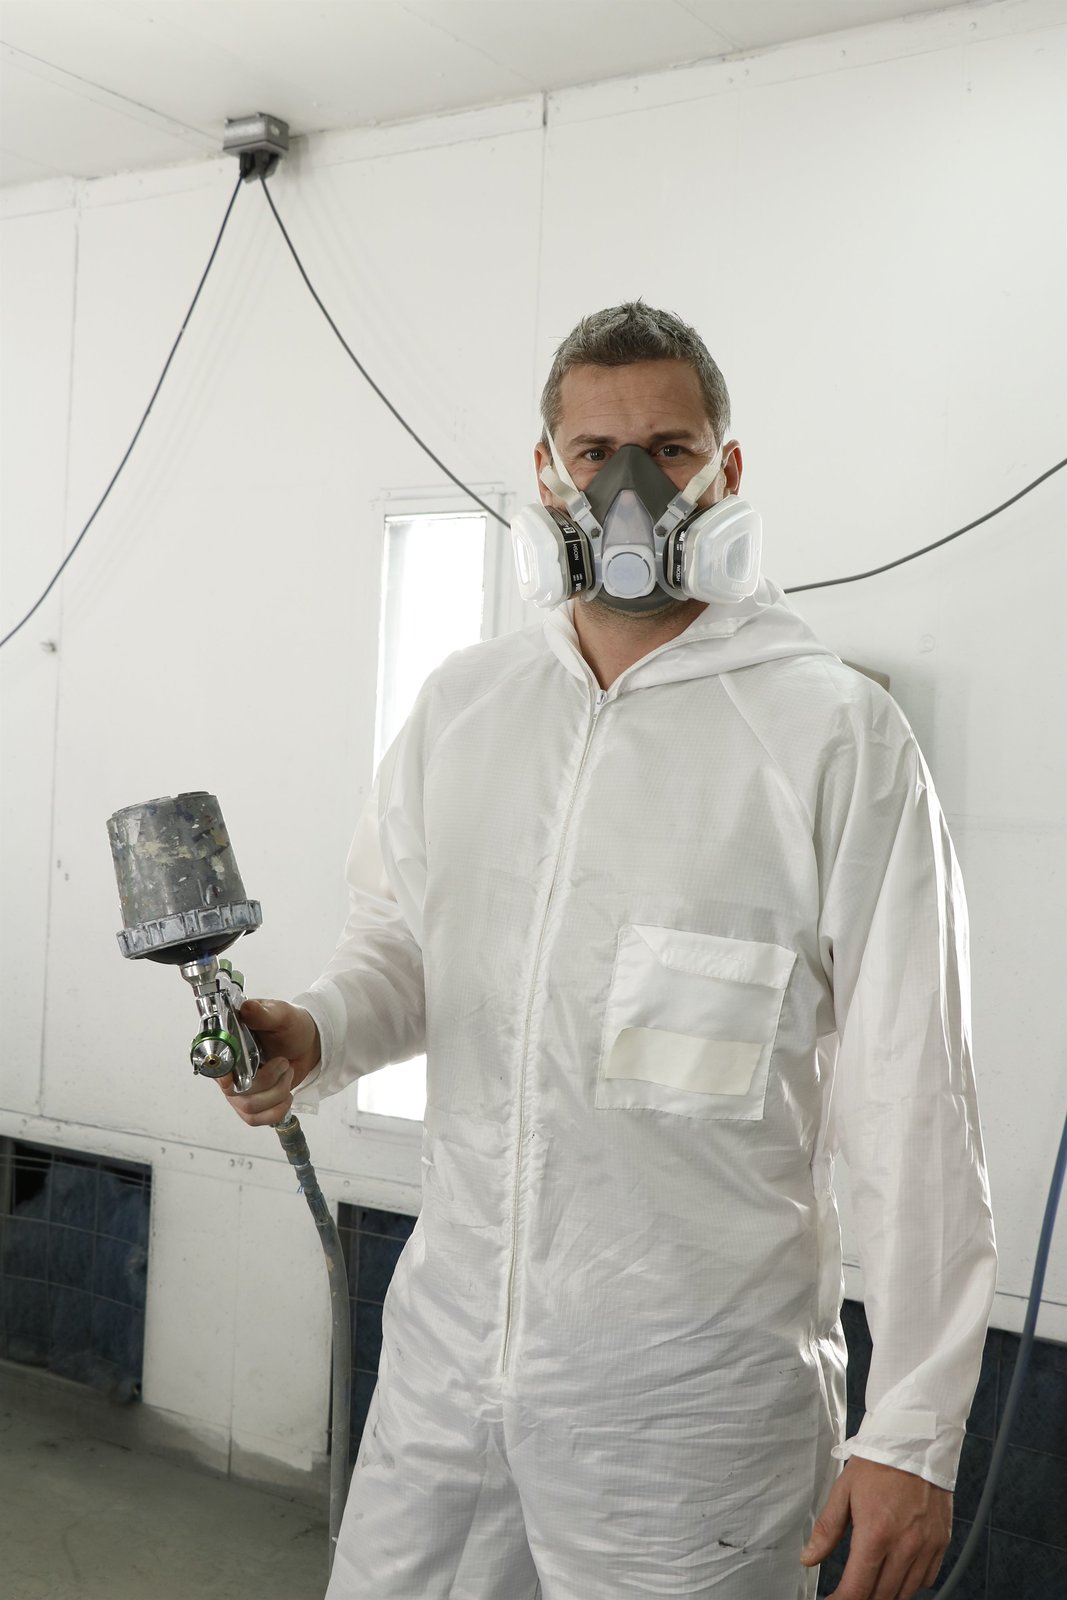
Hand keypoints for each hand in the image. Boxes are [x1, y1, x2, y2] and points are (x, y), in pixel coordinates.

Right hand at [216, 998, 320, 1127]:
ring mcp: (239, 1089)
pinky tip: (286, 1095)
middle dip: (267, 1081)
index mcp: (229, 1044)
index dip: (221, 1075)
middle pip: (234, 1093)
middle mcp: (229, 1069)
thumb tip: (247, 1007)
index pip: (213, 1065)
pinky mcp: (252, 1103)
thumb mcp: (281, 1014)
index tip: (231, 1080)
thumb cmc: (291, 1026)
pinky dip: (276, 1110)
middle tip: (283, 1062)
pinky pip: (256, 1120)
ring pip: (249, 1108)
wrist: (308, 1043)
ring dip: (277, 1092)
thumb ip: (264, 1012)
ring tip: (287, 1072)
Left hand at [800, 1457, 951, 1599]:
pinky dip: (910, 1583)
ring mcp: (926, 1547)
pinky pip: (926, 1579)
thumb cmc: (879, 1462)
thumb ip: (827, 1529)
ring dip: (885, 1594)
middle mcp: (904, 1546)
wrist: (916, 1440)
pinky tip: (897, 1572)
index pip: (857, 1589)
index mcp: (876, 1533)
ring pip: (905, 1593)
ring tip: (869, 1584)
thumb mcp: (844, 1490)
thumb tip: (808, 1558)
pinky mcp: (941, 1543)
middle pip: (881, 1596)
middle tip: (848, 1592)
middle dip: (861, 1599)